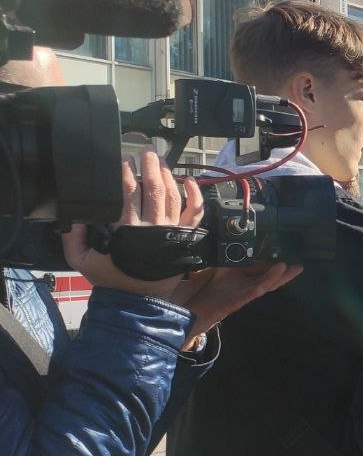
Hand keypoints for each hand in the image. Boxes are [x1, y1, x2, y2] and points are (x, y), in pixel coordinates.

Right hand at [62, 152, 201, 301]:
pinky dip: (195, 196)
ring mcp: (171, 232)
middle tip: (146, 153)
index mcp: (127, 229)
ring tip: (161, 163)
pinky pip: (195, 214)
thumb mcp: (81, 261)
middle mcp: (152, 227)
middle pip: (153, 189)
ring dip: (168, 176)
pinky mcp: (184, 238)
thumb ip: (73, 238)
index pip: (128, 193)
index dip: (127, 173)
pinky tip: (190, 181)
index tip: (125, 161)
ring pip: (173, 197)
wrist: (136, 302)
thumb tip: (74, 217)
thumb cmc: (111, 279)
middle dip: (150, 168)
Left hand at [170, 262, 302, 349]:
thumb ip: (216, 259)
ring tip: (291, 268)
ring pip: (264, 285)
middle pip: (267, 278)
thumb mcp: (207, 271)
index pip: (258, 269)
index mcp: (236, 279)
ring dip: (278, 278)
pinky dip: (264, 284)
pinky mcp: (235, 302)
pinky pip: (252, 293)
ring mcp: (240, 295)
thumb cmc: (194, 294)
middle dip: (283, 272)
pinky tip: (272, 278)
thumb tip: (219, 242)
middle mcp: (241, 287)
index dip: (270, 261)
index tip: (283, 251)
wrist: (184, 314)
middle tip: (299, 265)